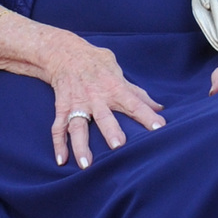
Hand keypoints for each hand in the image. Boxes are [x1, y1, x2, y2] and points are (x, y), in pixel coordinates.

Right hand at [37, 27, 164, 168]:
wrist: (65, 53)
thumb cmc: (97, 64)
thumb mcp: (118, 72)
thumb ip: (137, 93)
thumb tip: (159, 108)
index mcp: (113, 88)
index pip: (134, 103)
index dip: (147, 115)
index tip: (159, 127)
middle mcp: (95, 97)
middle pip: (104, 116)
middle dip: (110, 130)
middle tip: (118, 145)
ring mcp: (77, 104)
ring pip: (78, 126)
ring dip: (81, 145)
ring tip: (86, 164)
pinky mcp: (62, 108)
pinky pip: (58, 127)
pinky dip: (58, 144)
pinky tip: (61, 160)